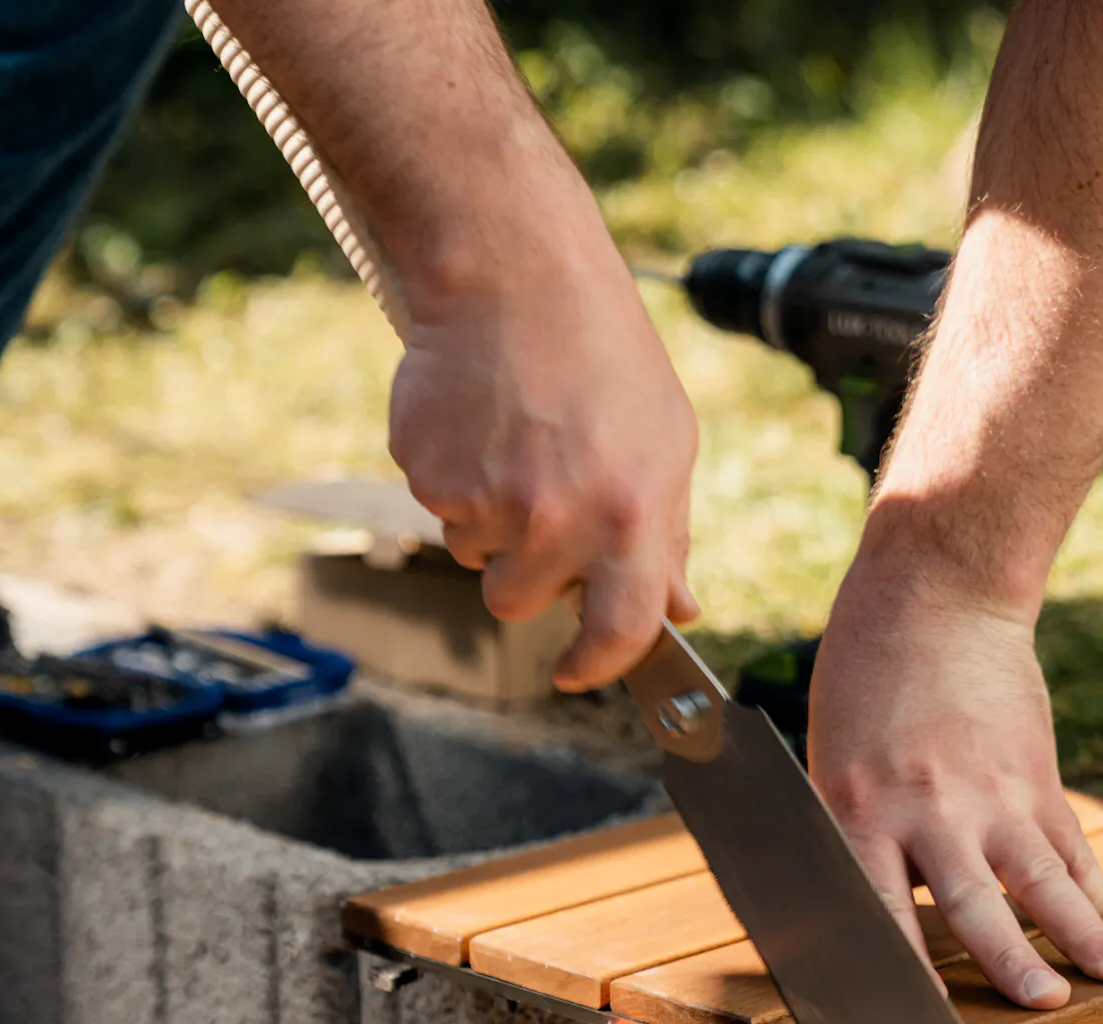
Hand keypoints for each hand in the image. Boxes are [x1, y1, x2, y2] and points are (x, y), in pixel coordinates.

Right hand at [389, 251, 698, 690]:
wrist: (514, 274)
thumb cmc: (604, 355)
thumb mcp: (666, 441)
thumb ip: (666, 536)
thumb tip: (677, 609)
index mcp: (629, 516)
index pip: (617, 632)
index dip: (595, 664)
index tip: (578, 670)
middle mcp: (554, 519)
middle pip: (518, 603)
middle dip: (525, 573)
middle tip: (540, 502)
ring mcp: (483, 499)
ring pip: (472, 554)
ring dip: (488, 520)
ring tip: (514, 440)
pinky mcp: (425, 473)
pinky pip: (436, 506)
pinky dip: (452, 475)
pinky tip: (479, 419)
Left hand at [807, 555, 1102, 1008]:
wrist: (934, 599)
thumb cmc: (864, 681)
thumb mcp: (834, 761)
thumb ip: (861, 839)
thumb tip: (872, 918)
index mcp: (862, 811)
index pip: (883, 912)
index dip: (904, 975)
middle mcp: (930, 810)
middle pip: (977, 906)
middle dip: (1015, 963)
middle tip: (1044, 1005)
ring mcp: (992, 794)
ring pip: (1046, 879)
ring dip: (1088, 933)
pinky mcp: (1035, 777)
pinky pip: (1075, 844)